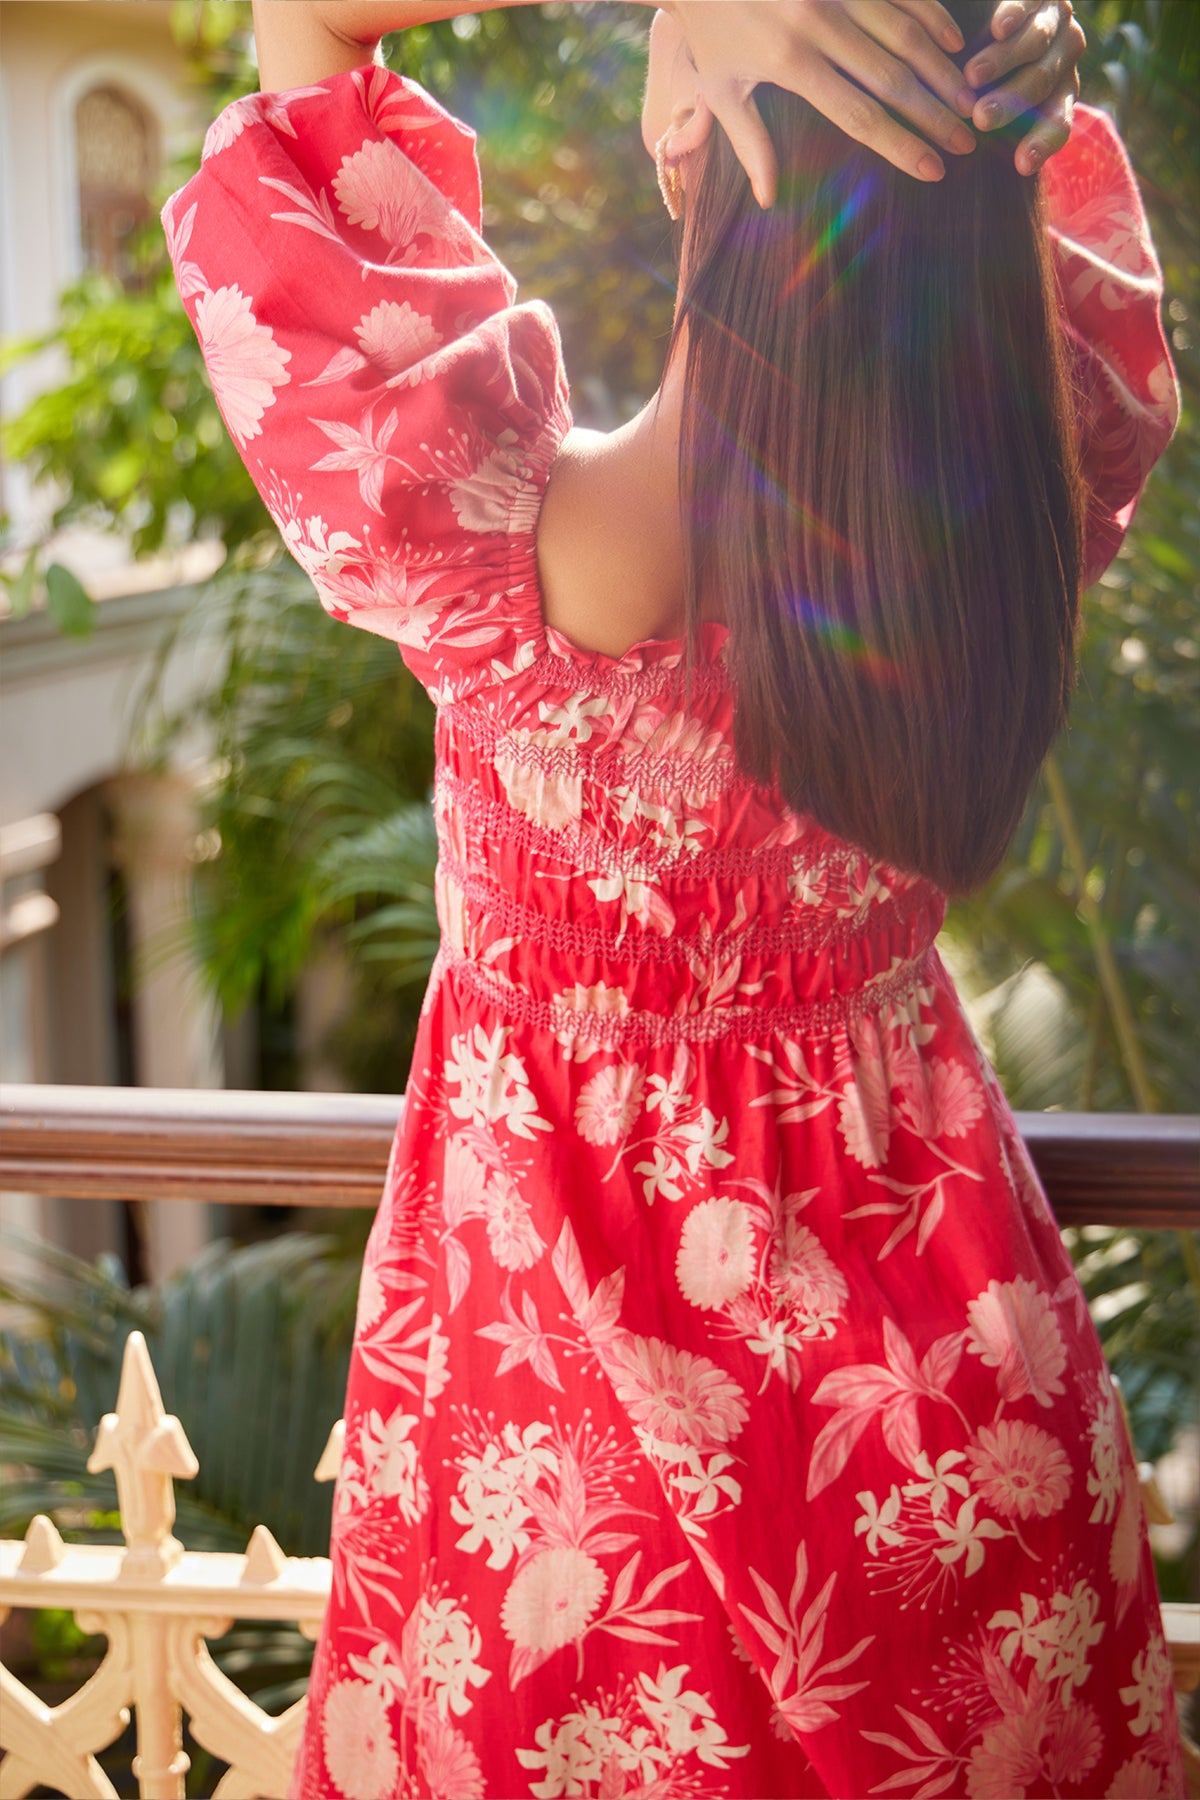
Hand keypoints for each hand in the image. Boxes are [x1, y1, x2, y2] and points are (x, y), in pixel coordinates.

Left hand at [668, 1, 979, 203]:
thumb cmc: (711, 31)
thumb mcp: (722, 90)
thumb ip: (750, 143)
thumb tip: (768, 200)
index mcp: (791, 63)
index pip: (859, 115)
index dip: (900, 145)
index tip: (933, 168)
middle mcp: (819, 23)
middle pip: (893, 77)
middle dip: (935, 112)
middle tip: (967, 139)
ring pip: (905, 31)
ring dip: (942, 68)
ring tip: (969, 99)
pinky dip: (931, 15)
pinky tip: (953, 42)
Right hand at [963, 0, 1084, 173]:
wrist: (1011, 17)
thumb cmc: (995, 77)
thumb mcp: (1000, 106)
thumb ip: (996, 129)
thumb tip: (980, 172)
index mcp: (1061, 92)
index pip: (1059, 122)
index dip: (1042, 143)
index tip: (1020, 166)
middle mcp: (1065, 56)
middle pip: (1042, 82)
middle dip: (1011, 101)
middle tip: (981, 117)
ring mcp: (1056, 21)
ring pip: (1036, 43)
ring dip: (1003, 62)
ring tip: (972, 76)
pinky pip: (1028, 5)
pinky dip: (1014, 16)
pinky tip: (997, 29)